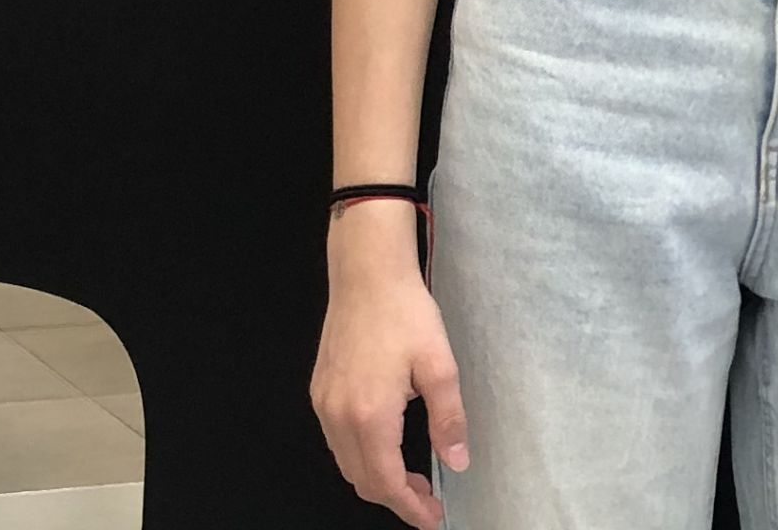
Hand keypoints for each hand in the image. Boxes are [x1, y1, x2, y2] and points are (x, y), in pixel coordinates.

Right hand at [311, 270, 466, 527]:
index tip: (433, 518)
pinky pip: (336, 440)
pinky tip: (384, 442)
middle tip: (427, 497)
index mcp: (370, 415)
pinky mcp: (320, 389)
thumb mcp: (439, 364)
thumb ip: (448, 418)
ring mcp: (324, 403)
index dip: (410, 507)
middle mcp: (338, 416)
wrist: (366, 272)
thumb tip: (457, 462)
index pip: (386, 482)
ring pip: (346, 462)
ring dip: (376, 477)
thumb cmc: (406, 312)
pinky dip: (360, 454)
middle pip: (362, 479)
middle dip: (395, 496)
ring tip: (410, 474)